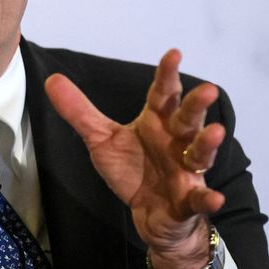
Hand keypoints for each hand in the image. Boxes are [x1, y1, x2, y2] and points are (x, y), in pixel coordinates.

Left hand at [45, 49, 224, 268]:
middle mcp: (176, 142)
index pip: (163, 94)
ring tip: (217, 132)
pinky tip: (214, 198)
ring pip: (200, 153)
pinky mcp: (187, 200)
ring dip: (208, 143)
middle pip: (188, 119)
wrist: (150, 214)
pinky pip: (198, 200)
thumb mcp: (101, 139)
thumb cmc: (132, 169)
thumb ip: (79, 111)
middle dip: (197, 104)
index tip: (174, 54)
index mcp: (157, 123)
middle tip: (208, 88)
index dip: (168, 75)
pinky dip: (207, 199)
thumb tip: (52, 79)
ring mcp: (185, 171)